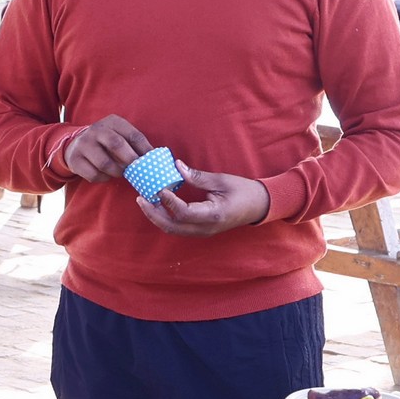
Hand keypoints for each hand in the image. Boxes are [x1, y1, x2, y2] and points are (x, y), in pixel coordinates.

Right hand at [60, 114, 151, 182]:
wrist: (76, 145)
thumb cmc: (106, 143)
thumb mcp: (119, 135)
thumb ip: (134, 144)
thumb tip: (154, 158)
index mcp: (112, 122)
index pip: (133, 135)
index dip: (144, 150)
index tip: (151, 161)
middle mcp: (96, 130)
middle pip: (116, 145)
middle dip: (130, 160)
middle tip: (137, 170)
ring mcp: (83, 144)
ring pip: (104, 163)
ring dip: (116, 172)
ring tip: (120, 173)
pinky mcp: (75, 160)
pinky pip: (94, 174)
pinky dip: (103, 178)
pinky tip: (106, 175)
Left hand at [139, 166, 270, 237]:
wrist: (258, 206)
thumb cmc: (243, 191)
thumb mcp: (221, 180)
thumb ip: (197, 176)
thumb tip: (176, 166)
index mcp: (213, 215)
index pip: (183, 213)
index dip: (168, 202)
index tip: (159, 188)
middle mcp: (205, 228)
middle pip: (172, 226)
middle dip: (153, 213)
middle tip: (141, 198)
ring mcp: (203, 232)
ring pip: (173, 229)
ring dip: (157, 216)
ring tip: (145, 201)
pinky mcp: (200, 230)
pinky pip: (178, 227)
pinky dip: (165, 217)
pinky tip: (158, 205)